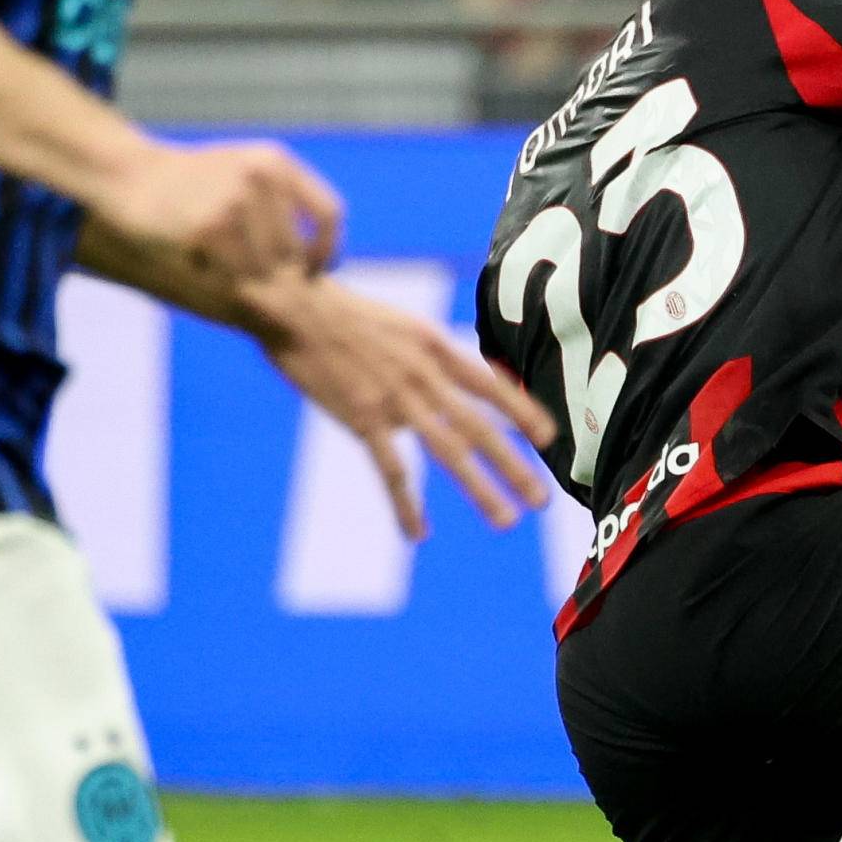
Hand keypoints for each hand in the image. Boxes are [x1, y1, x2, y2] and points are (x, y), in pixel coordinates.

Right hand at [98, 138, 343, 283]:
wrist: (127, 176)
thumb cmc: (188, 183)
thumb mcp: (241, 170)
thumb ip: (281, 202)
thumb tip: (323, 262)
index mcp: (276, 161)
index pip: (328, 214)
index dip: (325, 250)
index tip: (312, 270)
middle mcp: (261, 176)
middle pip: (293, 250)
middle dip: (280, 275)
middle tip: (260, 288)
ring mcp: (235, 203)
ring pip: (266, 269)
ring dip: (252, 286)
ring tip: (226, 281)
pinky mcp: (210, 230)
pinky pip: (236, 278)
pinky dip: (227, 290)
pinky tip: (206, 278)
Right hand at [249, 272, 556, 538]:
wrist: (291, 306)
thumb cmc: (342, 312)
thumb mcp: (401, 324)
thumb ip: (428, 358)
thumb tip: (447, 391)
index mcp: (435, 346)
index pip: (491, 384)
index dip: (523, 412)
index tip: (550, 437)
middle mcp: (424, 374)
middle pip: (480, 427)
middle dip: (515, 465)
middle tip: (542, 498)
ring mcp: (394, 399)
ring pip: (449, 452)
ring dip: (481, 489)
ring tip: (506, 519)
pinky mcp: (361, 420)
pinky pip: (391, 472)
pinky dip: (407, 506)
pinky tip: (418, 534)